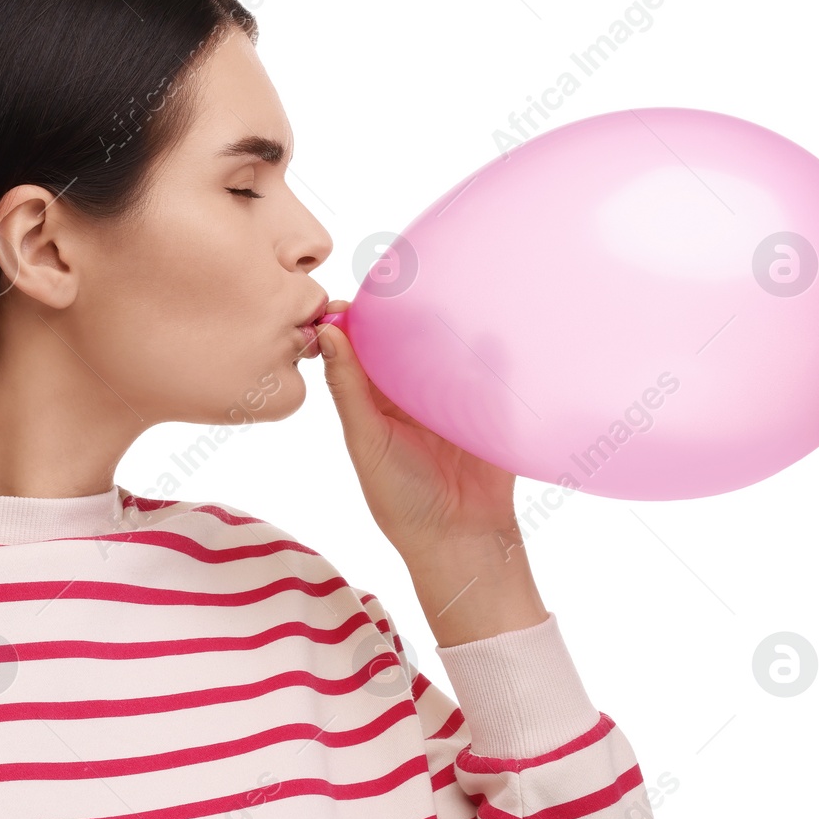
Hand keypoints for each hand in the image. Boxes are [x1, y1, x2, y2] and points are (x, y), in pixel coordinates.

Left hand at [316, 299, 519, 560]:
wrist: (462, 539)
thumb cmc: (403, 498)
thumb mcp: (367, 440)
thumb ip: (349, 389)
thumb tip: (326, 333)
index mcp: (375, 402)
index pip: (362, 351)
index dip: (354, 322)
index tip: (350, 295)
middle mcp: (411, 395)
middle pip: (404, 342)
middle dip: (402, 313)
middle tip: (402, 279)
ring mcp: (452, 398)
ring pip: (445, 349)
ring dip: (446, 322)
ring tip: (444, 285)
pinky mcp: (488, 406)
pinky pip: (490, 368)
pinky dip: (491, 345)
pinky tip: (488, 318)